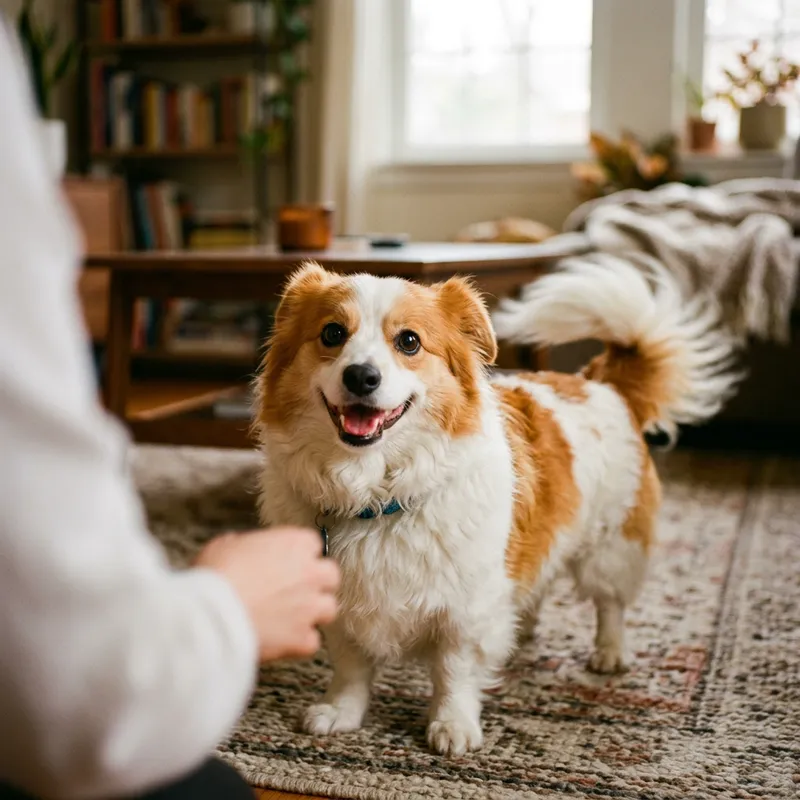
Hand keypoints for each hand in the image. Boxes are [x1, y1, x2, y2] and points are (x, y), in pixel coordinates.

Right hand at [195, 527, 338, 661]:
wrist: (212, 616)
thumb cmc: (216, 576)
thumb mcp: (225, 545)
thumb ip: (244, 544)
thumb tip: (241, 547)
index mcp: (294, 544)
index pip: (312, 544)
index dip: (298, 554)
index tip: (286, 562)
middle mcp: (310, 573)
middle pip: (330, 575)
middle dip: (317, 582)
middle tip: (295, 589)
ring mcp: (310, 607)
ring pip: (329, 608)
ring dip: (314, 612)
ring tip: (291, 617)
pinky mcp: (302, 638)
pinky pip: (313, 641)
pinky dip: (300, 642)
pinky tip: (283, 640)